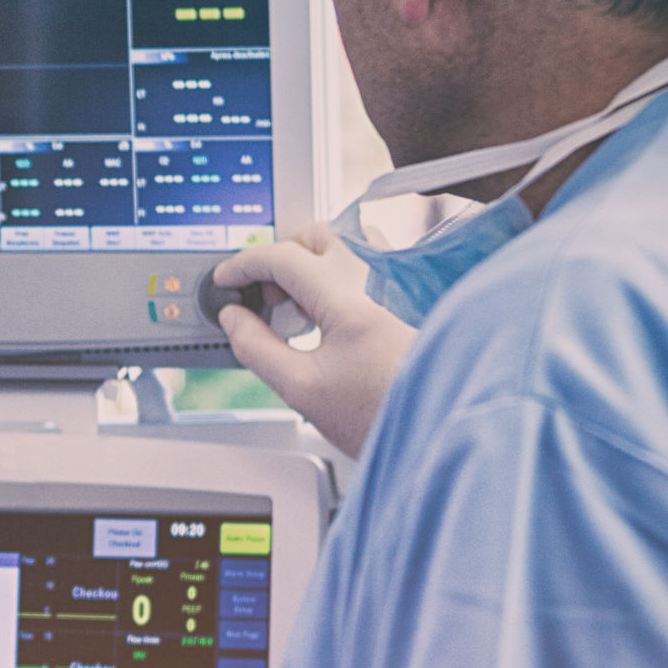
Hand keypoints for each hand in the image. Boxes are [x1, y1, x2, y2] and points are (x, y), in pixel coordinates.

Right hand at [213, 225, 416, 457]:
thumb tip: (233, 318)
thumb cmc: (383, 415)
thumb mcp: (300, 388)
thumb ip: (255, 347)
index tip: (226, 278)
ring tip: (301, 309)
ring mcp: (402, 279)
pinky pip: (369, 260)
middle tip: (265, 297)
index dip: (243, 265)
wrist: (441, 430)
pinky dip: (339, 274)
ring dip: (312, 264)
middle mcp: (381, 275)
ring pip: (344, 243)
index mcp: (350, 296)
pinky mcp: (415, 291)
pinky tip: (333, 314)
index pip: (281, 257)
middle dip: (280, 259)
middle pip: (314, 236)